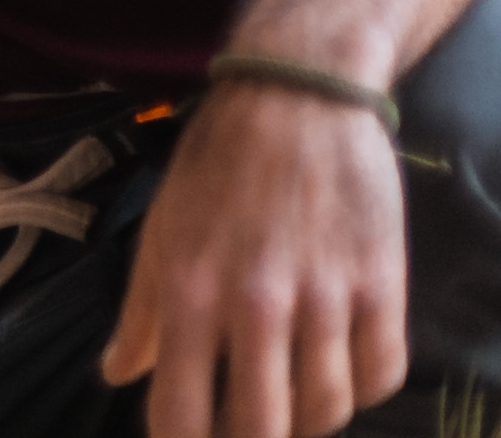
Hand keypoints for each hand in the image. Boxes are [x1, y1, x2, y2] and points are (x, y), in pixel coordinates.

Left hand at [103, 76, 408, 437]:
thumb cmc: (215, 165)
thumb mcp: (161, 231)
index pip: (180, 413)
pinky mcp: (383, 285)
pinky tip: (340, 374)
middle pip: (262, 427)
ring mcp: (326, 297)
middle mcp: (257, 302)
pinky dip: (362, 389)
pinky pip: (382, 375)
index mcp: (190, 291)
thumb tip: (117, 375)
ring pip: (327, 408)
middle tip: (247, 426)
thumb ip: (141, 313)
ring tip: (292, 405)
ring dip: (308, 419)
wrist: (296, 95)